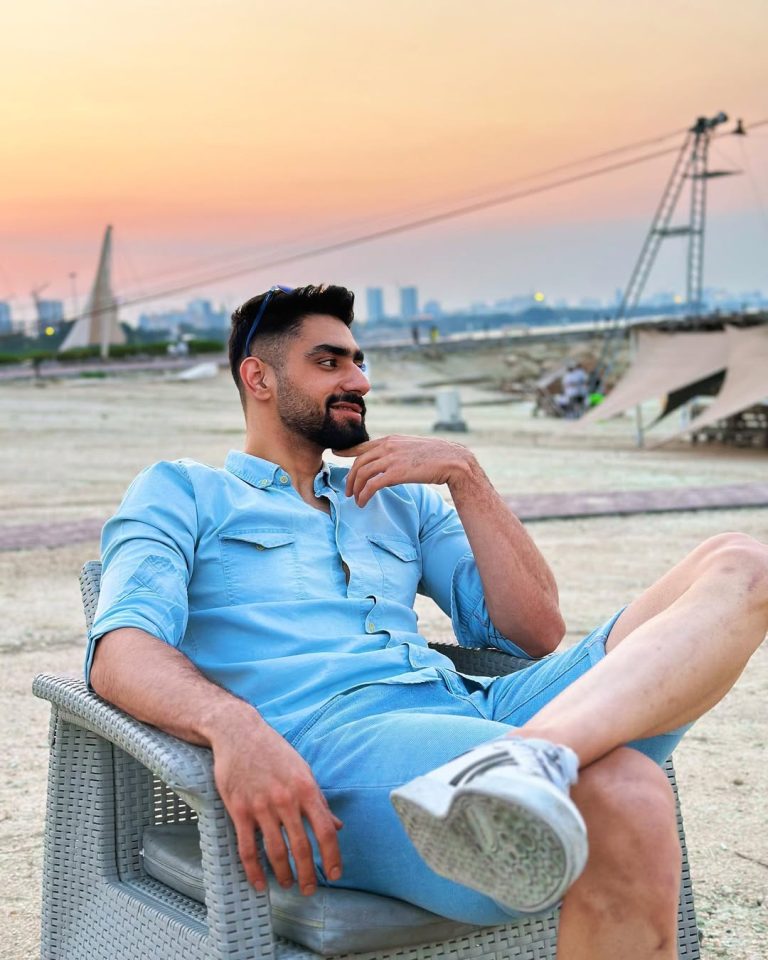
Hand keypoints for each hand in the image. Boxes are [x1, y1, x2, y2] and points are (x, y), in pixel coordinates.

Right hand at [210, 715, 341, 895]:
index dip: (332, 857)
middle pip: (301, 847)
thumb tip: (336, 825)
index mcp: (306, 788)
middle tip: (310, 889)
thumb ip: (318, 801)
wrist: (238, 733)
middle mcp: (286, 800)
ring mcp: (261, 806)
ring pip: (275, 852)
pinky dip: (254, 870)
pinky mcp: (239, 810)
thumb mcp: (302, 770)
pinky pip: (247, 848)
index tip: (335, 874)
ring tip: (288, 884)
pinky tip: (260, 882)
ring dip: (284, 874)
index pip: (325, 831)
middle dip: (308, 874)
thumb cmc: (273, 751)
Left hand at [334, 435, 476, 507]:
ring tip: (356, 499)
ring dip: (356, 488)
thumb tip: (387, 464)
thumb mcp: (411, 448)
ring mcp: (391, 459)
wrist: (452, 460)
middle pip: (359, 462)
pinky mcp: (396, 473)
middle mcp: (388, 446)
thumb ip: (396, 452)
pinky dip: (364, 495)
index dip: (347, 451)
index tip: (335, 453)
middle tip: (348, 491)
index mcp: (390, 439)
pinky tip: (363, 502)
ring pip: (362, 474)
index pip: (362, 445)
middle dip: (350, 478)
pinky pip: (372, 485)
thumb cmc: (436, 456)